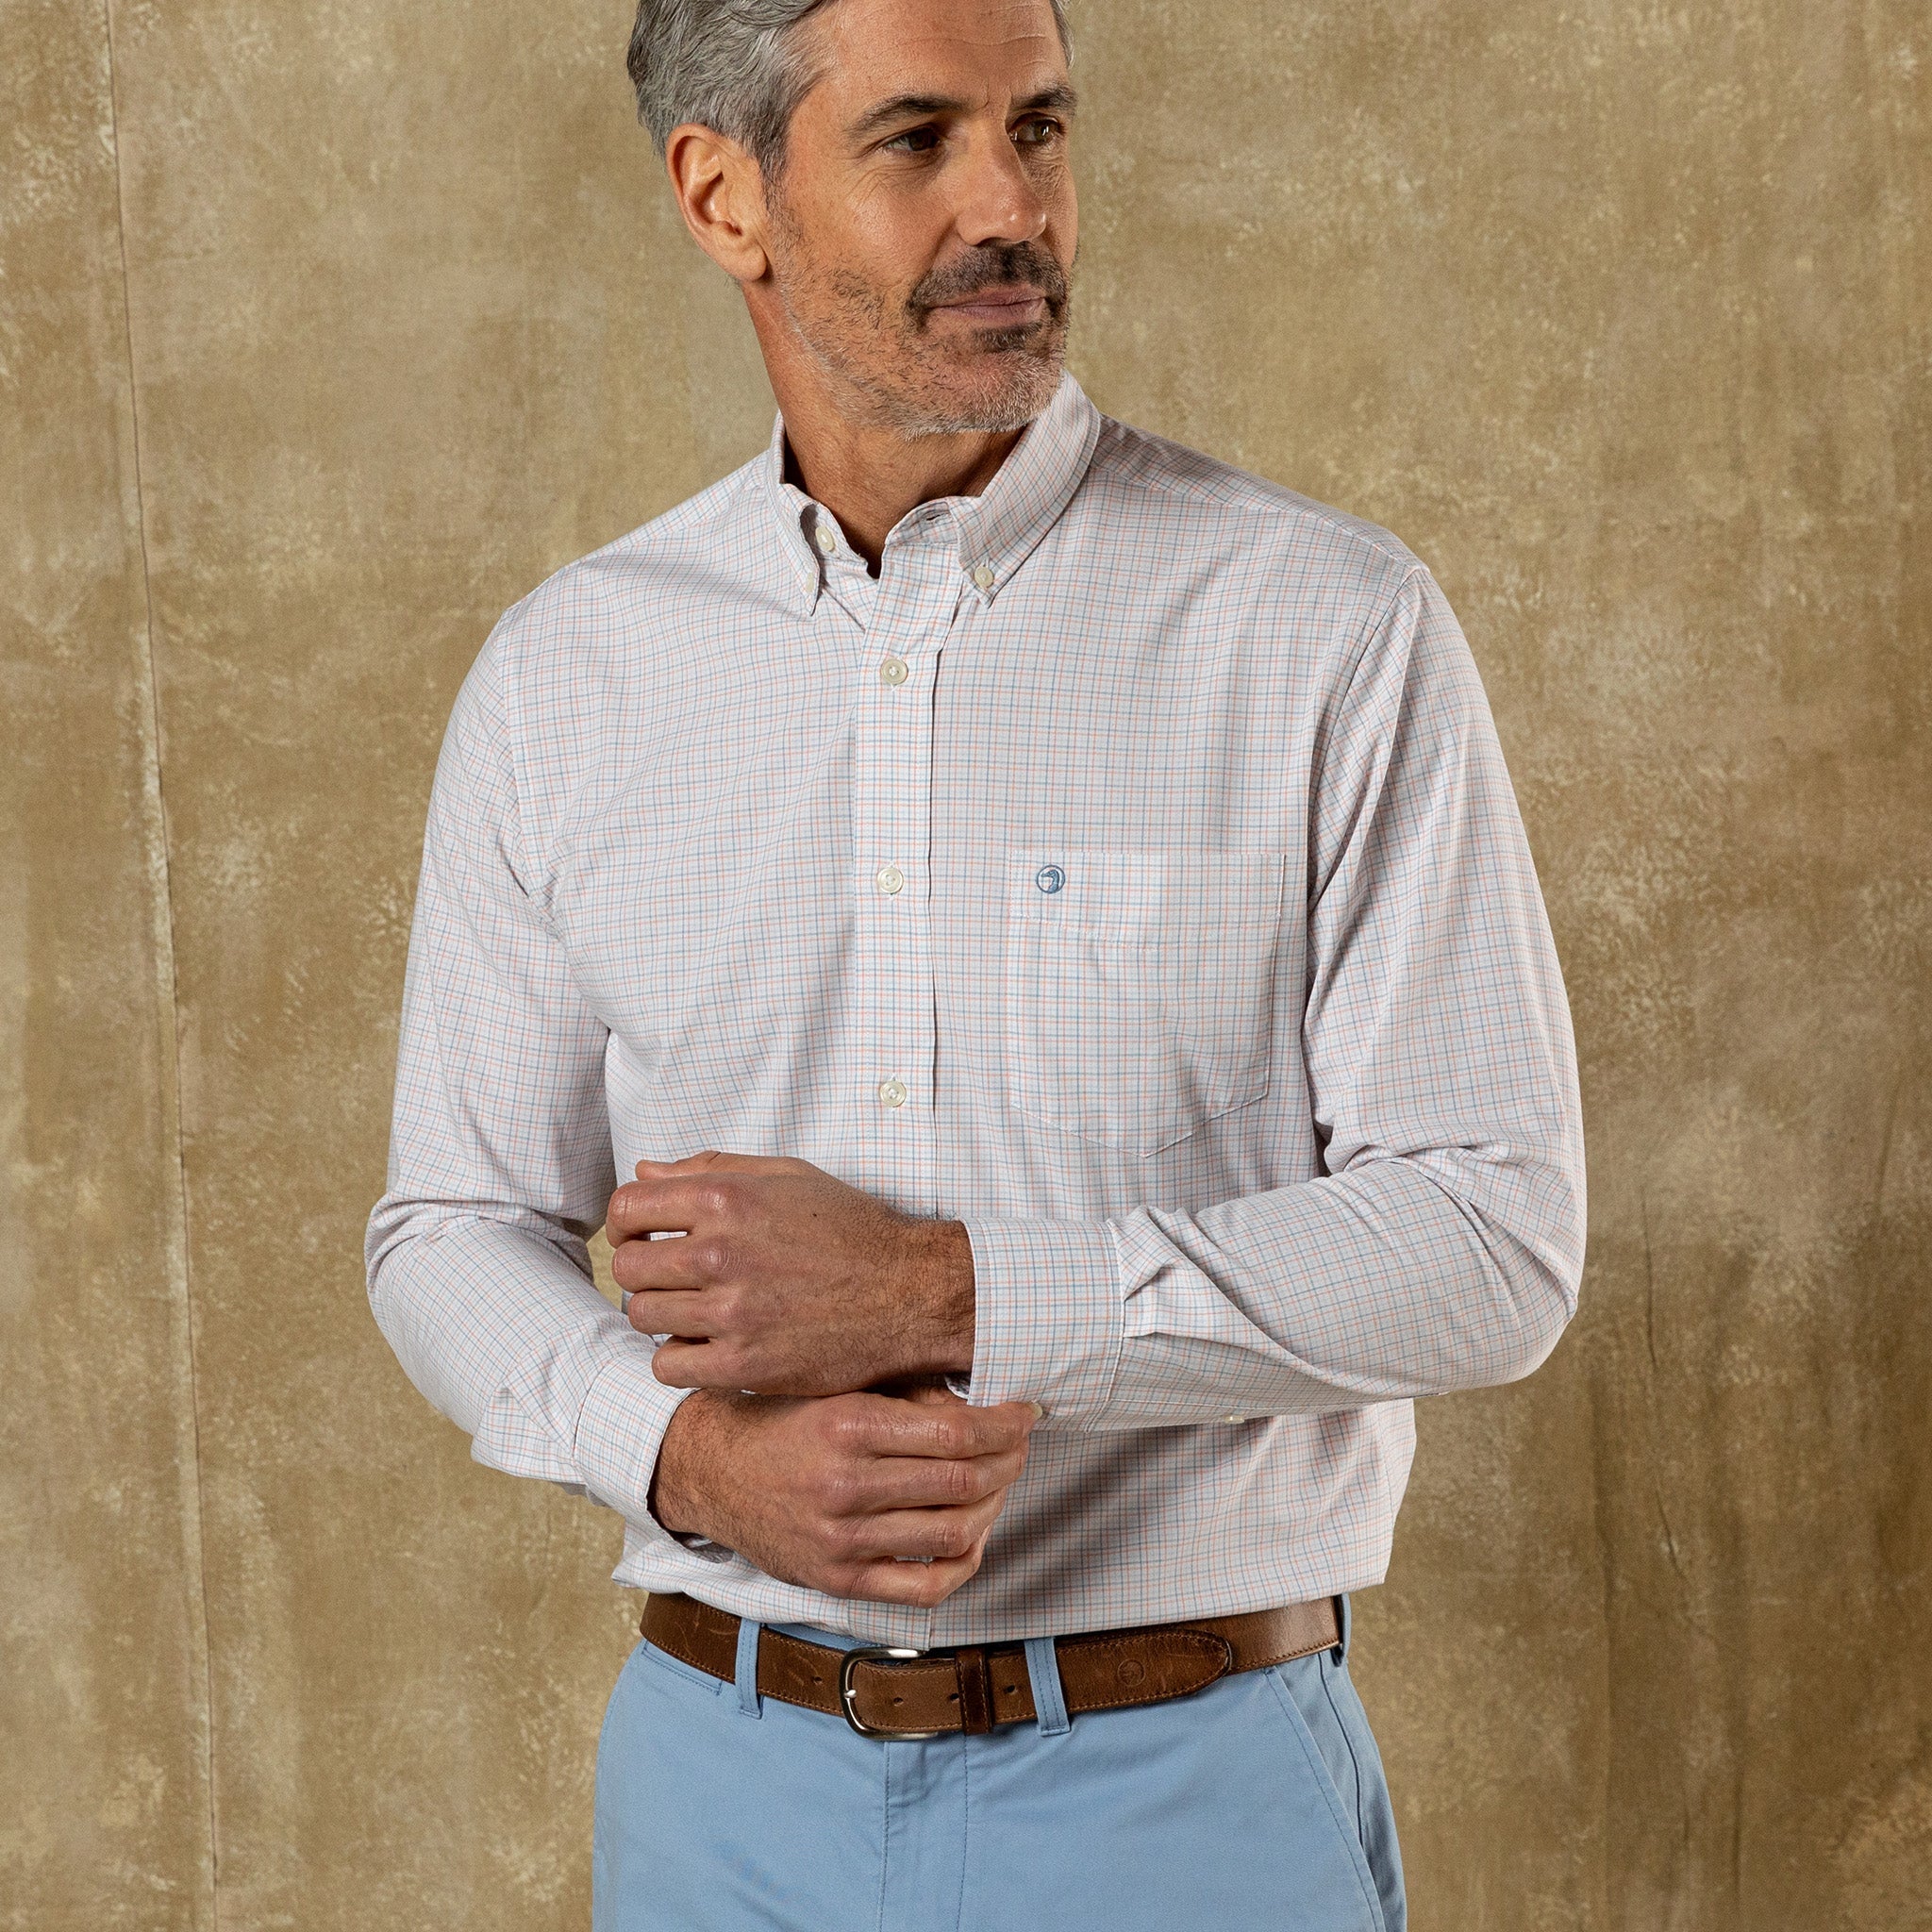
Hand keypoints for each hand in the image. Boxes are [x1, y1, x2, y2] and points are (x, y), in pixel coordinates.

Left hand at [607, 1151, 974, 1394]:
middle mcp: (721, 1251)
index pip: (628, 1208)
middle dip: (643, 1270)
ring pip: (643, 1316)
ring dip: (662, 1314)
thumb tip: (645, 1172)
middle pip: (628, 1266)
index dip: (625, 1224)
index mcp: (726, 1198)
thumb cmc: (852, 1230)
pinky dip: (678, 1357)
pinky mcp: (744, 1364)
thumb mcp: (788, 1177)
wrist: (911, 1291)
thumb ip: (711, 1169)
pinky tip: (707, 1345)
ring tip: (695, 1311)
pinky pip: (667, 1366)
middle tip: (673, 1278)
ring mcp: (731, 1312)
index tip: (641, 1237)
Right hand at [649, 1384, 1039, 1606]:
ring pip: (953, 1533)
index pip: (956, 1433)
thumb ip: (907, 1396)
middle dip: (1009, 1461)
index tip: (1024, 1414)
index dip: (1005, 1425)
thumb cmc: (787, 1419)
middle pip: (963, 1481)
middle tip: (1020, 1446)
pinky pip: (924, 1588)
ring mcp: (842, 1539)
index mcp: (848, 1424)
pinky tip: (971, 1536)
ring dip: (993, 1506)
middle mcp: (845, 1484)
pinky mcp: (838, 1580)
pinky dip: (963, 1563)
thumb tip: (984, 1409)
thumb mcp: (839, 1386)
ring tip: (999, 1484)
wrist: (714, 1470)